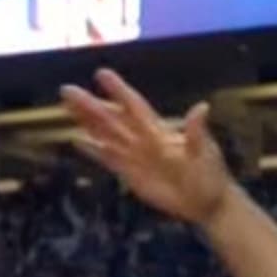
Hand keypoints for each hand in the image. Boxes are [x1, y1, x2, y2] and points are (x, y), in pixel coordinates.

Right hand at [59, 69, 233, 227]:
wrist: (208, 202)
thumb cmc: (210, 174)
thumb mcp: (205, 152)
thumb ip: (196, 132)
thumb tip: (202, 108)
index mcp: (159, 131)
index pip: (134, 106)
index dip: (118, 91)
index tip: (101, 74)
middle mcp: (143, 140)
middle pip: (112, 119)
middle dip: (90, 105)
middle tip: (67, 90)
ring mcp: (135, 156)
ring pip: (106, 135)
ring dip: (87, 121)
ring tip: (66, 107)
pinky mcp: (131, 174)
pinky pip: (108, 159)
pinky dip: (93, 150)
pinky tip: (77, 140)